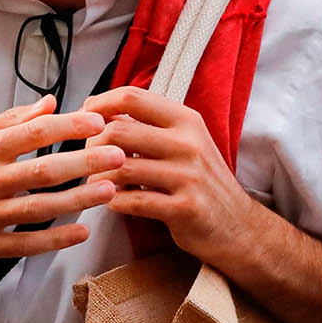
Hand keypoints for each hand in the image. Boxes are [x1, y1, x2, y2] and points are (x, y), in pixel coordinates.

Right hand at [0, 97, 122, 264]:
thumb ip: (9, 121)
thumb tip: (50, 102)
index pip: (32, 133)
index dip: (68, 126)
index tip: (98, 121)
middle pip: (43, 170)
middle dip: (85, 162)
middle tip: (119, 154)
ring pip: (39, 208)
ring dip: (78, 200)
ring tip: (110, 191)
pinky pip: (24, 244)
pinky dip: (53, 240)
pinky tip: (81, 233)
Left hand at [82, 86, 260, 261]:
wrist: (237, 225)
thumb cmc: (201, 181)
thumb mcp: (185, 143)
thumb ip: (148, 127)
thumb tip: (96, 108)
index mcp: (186, 120)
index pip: (132, 97)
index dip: (100, 104)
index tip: (84, 118)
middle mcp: (188, 143)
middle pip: (118, 131)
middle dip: (92, 145)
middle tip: (86, 158)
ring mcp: (188, 176)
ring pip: (121, 167)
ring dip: (98, 177)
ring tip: (95, 183)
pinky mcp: (183, 208)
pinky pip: (133, 201)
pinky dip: (113, 201)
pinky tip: (112, 201)